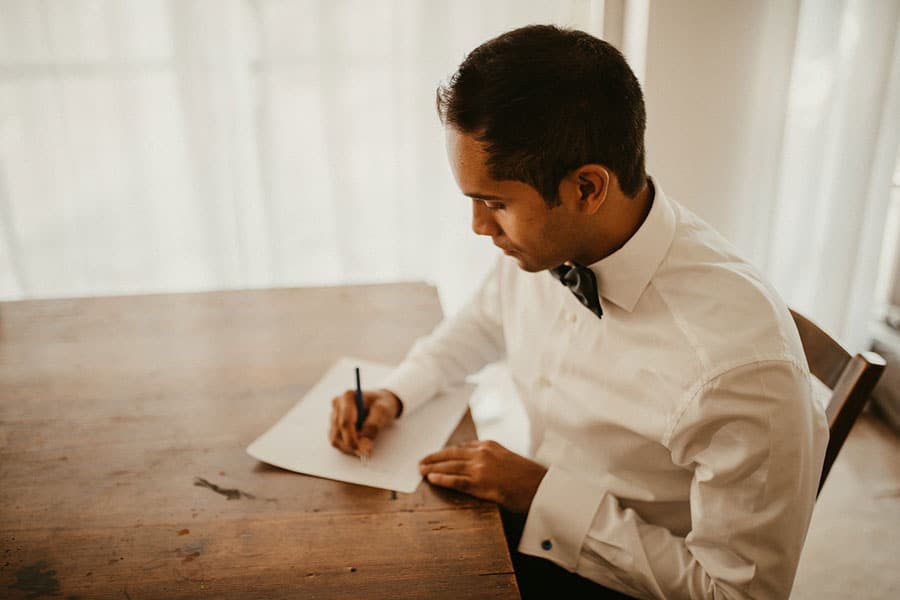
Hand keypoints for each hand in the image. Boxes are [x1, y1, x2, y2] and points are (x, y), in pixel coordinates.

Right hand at [329, 388, 401, 457]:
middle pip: (338, 433)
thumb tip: (363, 445)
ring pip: (335, 439)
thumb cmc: (382, 403)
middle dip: (352, 446)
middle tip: (367, 453)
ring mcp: (334, 415)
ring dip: (349, 448)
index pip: (345, 422)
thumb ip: (373, 426)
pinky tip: (359, 446)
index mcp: (348, 397)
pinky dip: (348, 447)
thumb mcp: (383, 411)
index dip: (352, 439)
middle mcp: (338, 405)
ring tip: (365, 449)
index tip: (362, 450)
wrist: (380, 402)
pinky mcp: (334, 425)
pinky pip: (337, 441)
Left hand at [419, 440, 547, 512]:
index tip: (437, 455)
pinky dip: (442, 479)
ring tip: (421, 470)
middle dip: (434, 458)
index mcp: (489, 445)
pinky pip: (456, 480)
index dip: (447, 452)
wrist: (540, 487)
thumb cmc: (527, 476)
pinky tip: (432, 479)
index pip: (462, 447)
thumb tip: (477, 458)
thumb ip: (491, 456)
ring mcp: (480, 468)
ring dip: (433, 468)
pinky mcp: (480, 483)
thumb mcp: (508, 458)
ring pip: (450, 466)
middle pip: (451, 454)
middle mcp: (482, 453)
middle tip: (422, 461)